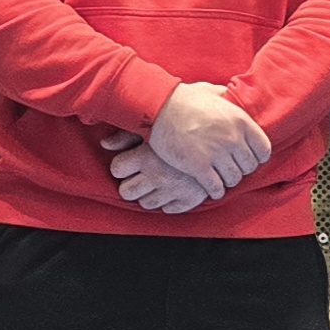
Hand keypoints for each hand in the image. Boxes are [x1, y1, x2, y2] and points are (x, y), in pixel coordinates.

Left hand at [100, 130, 219, 214]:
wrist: (224, 129)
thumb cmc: (188, 121)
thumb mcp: (157, 124)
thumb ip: (128, 134)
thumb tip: (104, 143)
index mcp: (146, 156)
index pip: (117, 169)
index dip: (120, 166)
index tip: (126, 164)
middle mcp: (156, 175)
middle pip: (126, 192)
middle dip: (129, 186)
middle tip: (136, 178)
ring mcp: (173, 189)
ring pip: (146, 203)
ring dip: (147, 195)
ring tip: (154, 185)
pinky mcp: (190, 198)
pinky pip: (170, 209)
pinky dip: (169, 203)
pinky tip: (171, 191)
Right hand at [149, 82, 270, 194]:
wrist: (159, 107)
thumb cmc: (184, 98)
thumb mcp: (211, 91)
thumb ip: (225, 95)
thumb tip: (229, 94)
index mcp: (240, 120)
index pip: (264, 149)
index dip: (257, 157)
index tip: (247, 159)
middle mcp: (233, 138)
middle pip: (249, 166)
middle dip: (241, 170)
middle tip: (231, 169)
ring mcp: (216, 154)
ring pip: (233, 179)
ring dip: (228, 181)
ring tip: (221, 179)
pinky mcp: (199, 167)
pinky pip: (215, 187)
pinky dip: (215, 191)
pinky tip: (212, 189)